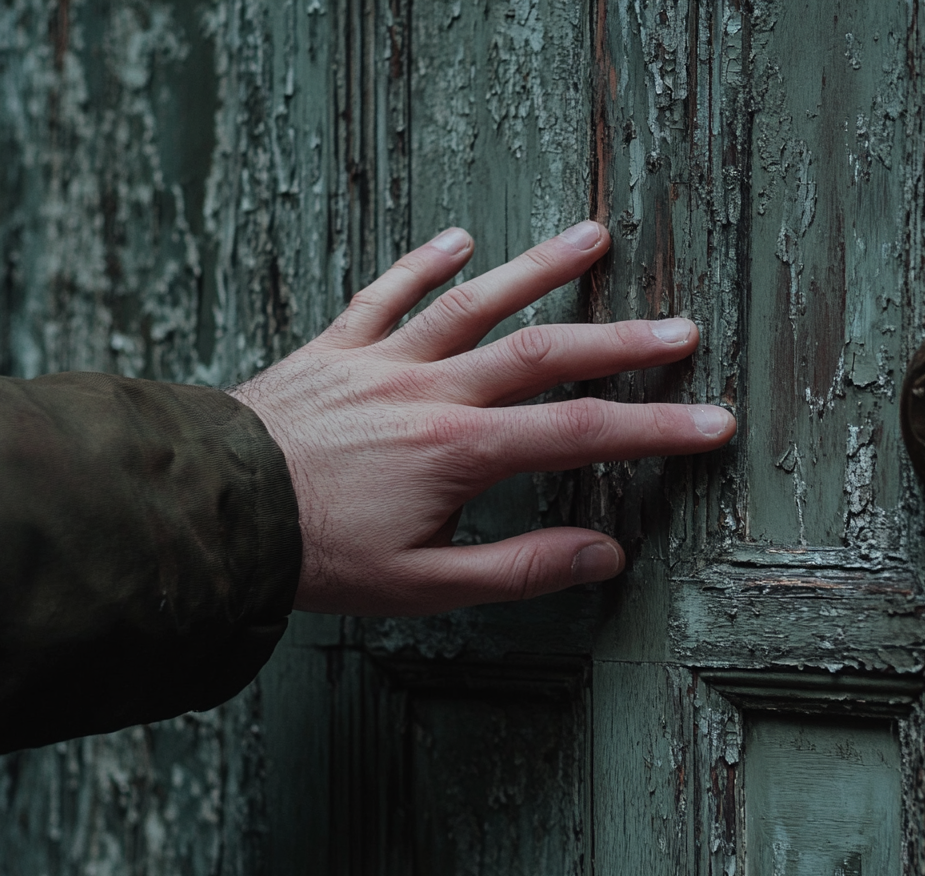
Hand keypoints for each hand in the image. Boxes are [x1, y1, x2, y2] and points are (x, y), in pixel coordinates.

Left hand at [230, 221, 735, 615]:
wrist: (214, 516)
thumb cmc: (317, 558)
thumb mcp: (425, 587)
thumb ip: (520, 569)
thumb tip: (604, 555)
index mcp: (458, 452)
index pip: (580, 435)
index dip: (654, 430)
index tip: (709, 423)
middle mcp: (430, 391)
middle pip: (545, 354)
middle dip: (622, 341)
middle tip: (682, 330)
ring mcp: (383, 361)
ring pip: (474, 303)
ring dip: (538, 269)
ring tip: (593, 239)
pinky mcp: (337, 348)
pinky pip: (385, 293)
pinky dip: (421, 263)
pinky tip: (458, 239)